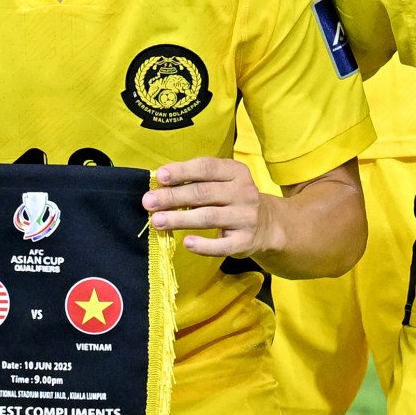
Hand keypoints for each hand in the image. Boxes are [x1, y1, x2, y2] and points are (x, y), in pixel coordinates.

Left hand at [145, 155, 276, 257]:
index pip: (206, 168)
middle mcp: (244, 192)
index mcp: (236, 172)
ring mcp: (246, 218)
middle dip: (173, 197)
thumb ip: (197, 181)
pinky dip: (203, 245)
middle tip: (148, 202)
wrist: (267, 224)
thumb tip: (160, 185)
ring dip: (180, 219)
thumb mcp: (222, 183)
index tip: (160, 176)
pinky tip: (186, 243)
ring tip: (157, 221)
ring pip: (208, 217)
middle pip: (203, 193)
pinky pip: (221, 246)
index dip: (182, 171)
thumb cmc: (232, 199)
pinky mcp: (245, 241)